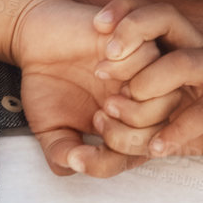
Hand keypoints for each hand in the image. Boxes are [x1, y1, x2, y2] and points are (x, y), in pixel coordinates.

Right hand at [9, 0, 163, 176]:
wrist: (36, 37)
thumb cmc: (47, 84)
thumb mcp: (49, 128)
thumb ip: (61, 152)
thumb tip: (76, 165)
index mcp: (125, 124)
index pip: (139, 153)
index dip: (114, 156)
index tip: (80, 146)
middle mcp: (140, 99)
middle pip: (162, 126)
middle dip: (129, 129)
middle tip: (101, 112)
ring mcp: (142, 71)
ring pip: (166, 94)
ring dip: (132, 95)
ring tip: (100, 79)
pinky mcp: (138, 40)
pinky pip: (152, 56)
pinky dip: (125, 61)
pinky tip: (102, 55)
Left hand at [88, 1, 202, 158]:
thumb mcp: (175, 107)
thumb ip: (140, 112)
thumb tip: (93, 121)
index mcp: (185, 41)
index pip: (152, 10)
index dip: (124, 9)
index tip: (94, 24)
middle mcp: (202, 46)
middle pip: (166, 17)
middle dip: (130, 33)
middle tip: (101, 66)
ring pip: (185, 61)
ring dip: (149, 81)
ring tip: (120, 105)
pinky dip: (180, 129)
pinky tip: (158, 147)